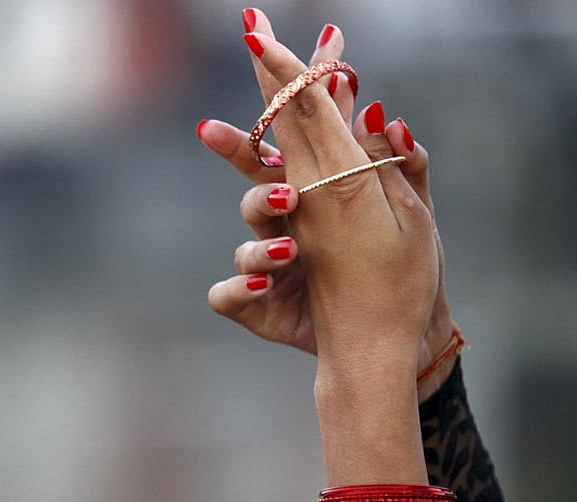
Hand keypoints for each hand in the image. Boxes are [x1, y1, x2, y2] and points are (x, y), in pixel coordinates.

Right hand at [201, 12, 454, 398]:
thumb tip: (387, 113)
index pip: (301, 132)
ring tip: (294, 226)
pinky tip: (266, 284)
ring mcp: (268, 260)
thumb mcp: (407, 217)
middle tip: (210, 129)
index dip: (285, 90)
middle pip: (256, 173)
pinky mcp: (257, 304)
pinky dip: (240, 287)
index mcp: (321, 190)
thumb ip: (399, 166)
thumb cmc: (391, 273)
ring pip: (248, 229)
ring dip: (263, 222)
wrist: (386, 341)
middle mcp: (287, 219)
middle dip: (234, 147)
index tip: (261, 42)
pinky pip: (228, 293)